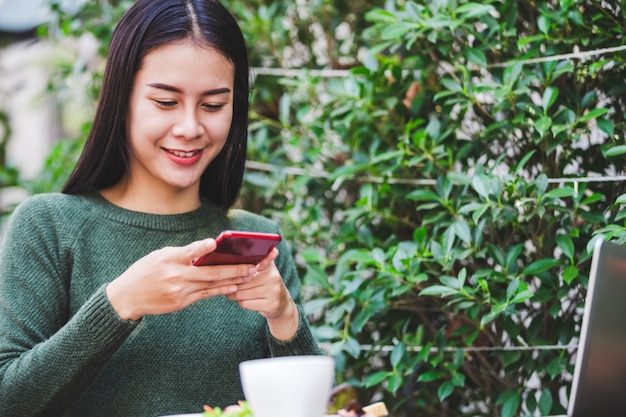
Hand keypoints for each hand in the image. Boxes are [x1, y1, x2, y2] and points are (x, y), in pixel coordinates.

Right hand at [105, 238, 256, 320]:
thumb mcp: (160, 255)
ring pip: (211, 284)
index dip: (202, 248)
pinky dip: (220, 290)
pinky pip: (205, 295)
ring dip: (232, 280)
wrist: (127, 297)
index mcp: (169, 259)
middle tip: (252, 266)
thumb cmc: (145, 271)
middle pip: (210, 272)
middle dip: (233, 269)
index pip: (188, 252)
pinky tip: (233, 287)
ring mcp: (180, 291)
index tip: (214, 243)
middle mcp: (176, 275)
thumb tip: (207, 249)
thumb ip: (183, 253)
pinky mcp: (181, 302)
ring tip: (249, 276)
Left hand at [226, 248, 299, 340]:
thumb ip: (254, 261)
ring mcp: (273, 292)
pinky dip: (240, 302)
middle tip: (228, 284)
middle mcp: (273, 277)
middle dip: (232, 283)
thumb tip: (233, 256)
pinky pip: (245, 303)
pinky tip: (241, 300)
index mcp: (269, 267)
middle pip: (243, 280)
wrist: (282, 303)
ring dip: (233, 294)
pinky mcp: (271, 305)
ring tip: (232, 292)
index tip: (271, 251)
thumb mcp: (264, 270)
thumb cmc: (266, 284)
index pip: (265, 260)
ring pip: (242, 293)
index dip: (265, 256)